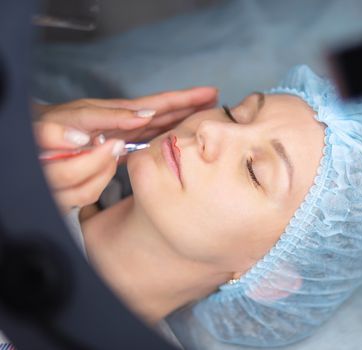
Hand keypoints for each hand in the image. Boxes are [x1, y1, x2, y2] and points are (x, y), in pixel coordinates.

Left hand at [33, 87, 217, 211]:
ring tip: (204, 115)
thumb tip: (145, 115)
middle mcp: (124, 120)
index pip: (159, 104)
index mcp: (119, 112)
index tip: (208, 94)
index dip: (184, 99)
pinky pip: (147, 141)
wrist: (36, 138)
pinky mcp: (116, 147)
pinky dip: (164, 137)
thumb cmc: (51, 127)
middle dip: (190, 105)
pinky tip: (175, 140)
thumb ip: (108, 117)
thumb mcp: (76, 118)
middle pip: (164, 110)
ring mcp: (122, 133)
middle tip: (217, 101)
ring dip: (182, 119)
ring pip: (160, 124)